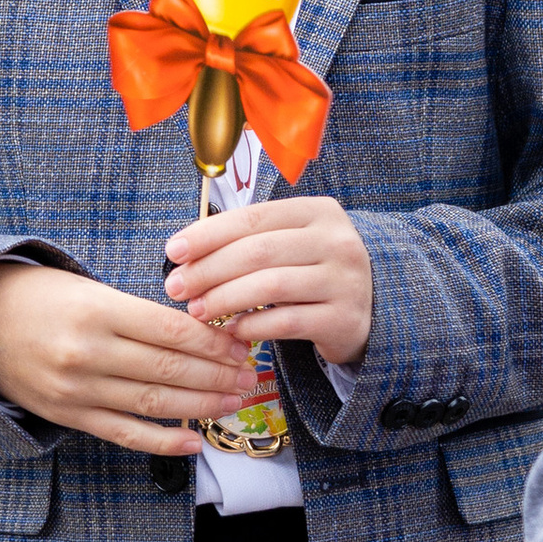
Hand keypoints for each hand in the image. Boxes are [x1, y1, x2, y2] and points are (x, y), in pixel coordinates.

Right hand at [0, 258, 256, 457]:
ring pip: (152, 403)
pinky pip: (123, 434)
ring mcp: (76, 390)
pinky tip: (194, 442)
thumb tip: (196, 330)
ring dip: (200, 406)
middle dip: (216, 374)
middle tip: (248, 375)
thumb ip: (135, 310)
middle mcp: (87, 353)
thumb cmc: (36, 297)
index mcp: (96, 310)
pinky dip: (163, 441)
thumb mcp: (86, 286)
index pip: (170, 330)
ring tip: (233, 402)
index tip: (240, 344)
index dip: (213, 342)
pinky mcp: (68, 416)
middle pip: (168, 368)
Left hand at [164, 198, 374, 367]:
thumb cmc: (313, 271)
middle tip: (176, 288)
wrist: (369, 308)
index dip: (208, 234)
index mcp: (319, 211)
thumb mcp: (291, 243)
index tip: (173, 251)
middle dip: (208, 270)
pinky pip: (286, 322)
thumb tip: (185, 253)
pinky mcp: (344, 318)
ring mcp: (345, 280)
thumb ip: (249, 241)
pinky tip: (231, 330)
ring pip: (270, 286)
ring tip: (197, 311)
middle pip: (258, 251)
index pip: (253, 217)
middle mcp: (337, 241)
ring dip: (224, 299)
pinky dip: (252, 326)